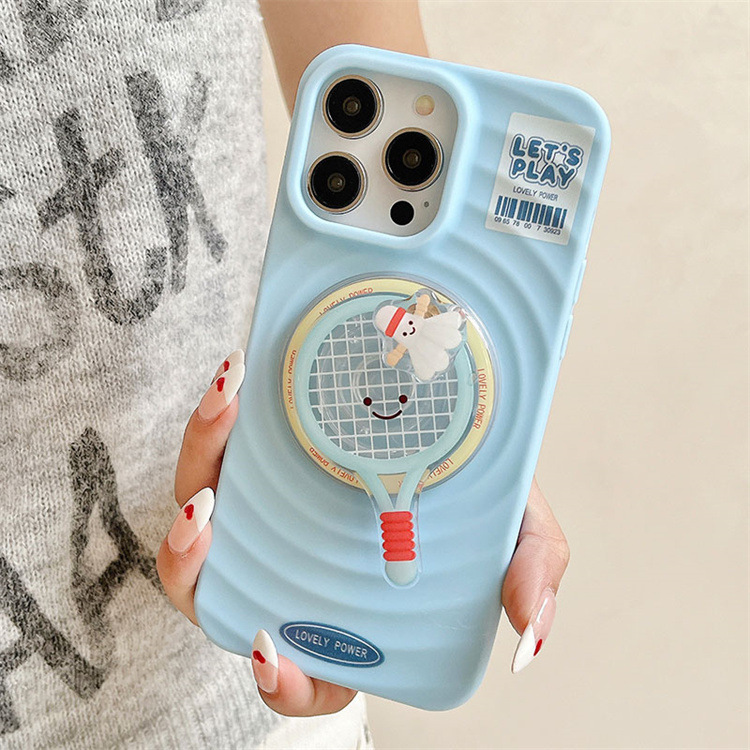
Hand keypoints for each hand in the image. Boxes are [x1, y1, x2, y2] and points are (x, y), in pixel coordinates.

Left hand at [157, 351, 569, 718]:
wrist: (464, 420)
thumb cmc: (474, 493)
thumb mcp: (513, 527)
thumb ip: (531, 573)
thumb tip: (532, 630)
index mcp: (346, 609)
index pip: (300, 669)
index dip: (280, 677)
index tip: (272, 648)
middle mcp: (292, 568)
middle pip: (218, 590)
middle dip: (191, 563)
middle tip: (208, 513)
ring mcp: (267, 515)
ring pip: (198, 519)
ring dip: (193, 474)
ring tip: (222, 418)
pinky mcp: (257, 457)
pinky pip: (211, 454)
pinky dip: (211, 428)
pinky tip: (232, 390)